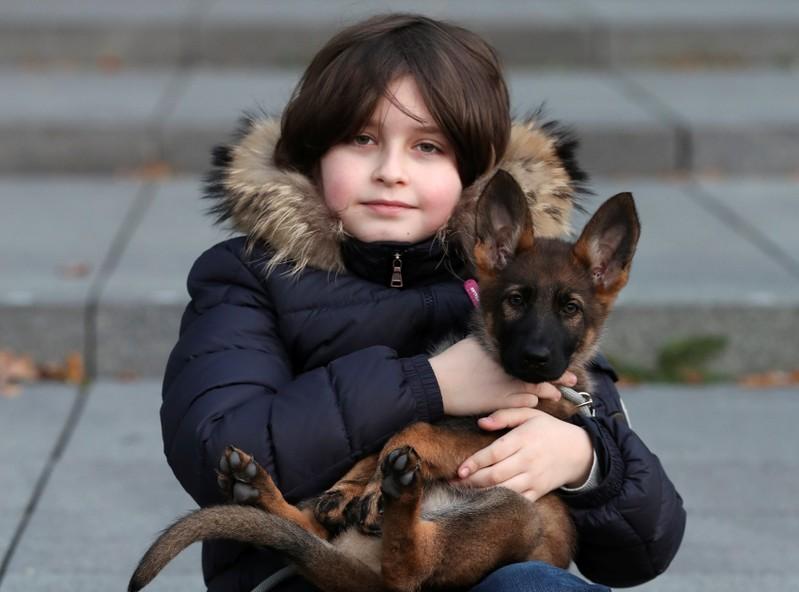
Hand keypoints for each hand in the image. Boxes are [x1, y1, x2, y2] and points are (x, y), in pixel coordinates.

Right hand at [429, 337, 575, 415]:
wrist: (437, 383)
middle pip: (538, 373)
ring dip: (548, 392)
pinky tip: (536, 404)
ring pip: (535, 390)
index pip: (532, 357)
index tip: (564, 362)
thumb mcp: (472, 344)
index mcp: (503, 352)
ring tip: (558, 394)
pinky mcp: (500, 402)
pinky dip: (531, 404)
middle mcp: (508, 368)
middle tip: (572, 379)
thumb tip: (497, 336)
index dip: (549, 362)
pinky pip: (523, 404)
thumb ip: (490, 342)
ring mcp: (505, 386)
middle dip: (557, 378)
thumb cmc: (452, 363)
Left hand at [454, 407, 593, 500]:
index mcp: (523, 439)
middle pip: (495, 475)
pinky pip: (518, 500)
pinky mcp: (539, 491)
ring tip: (464, 493)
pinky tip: (486, 502)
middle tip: (454, 484)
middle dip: (472, 481)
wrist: (579, 451)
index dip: (475, 463)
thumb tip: (480, 423)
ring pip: (504, 490)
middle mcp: (528, 460)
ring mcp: (534, 478)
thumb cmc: (549, 429)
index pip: (494, 453)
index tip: (459, 470)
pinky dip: (501, 503)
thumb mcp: (530, 414)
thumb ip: (505, 415)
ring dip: (482, 493)